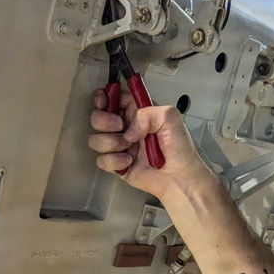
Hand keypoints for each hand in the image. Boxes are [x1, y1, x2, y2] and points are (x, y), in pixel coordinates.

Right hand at [88, 88, 216, 199]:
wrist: (178, 177)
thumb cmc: (179, 147)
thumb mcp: (170, 118)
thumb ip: (147, 113)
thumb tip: (127, 131)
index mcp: (136, 111)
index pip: (112, 97)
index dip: (102, 97)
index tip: (104, 102)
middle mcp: (125, 127)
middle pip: (96, 117)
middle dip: (103, 121)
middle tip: (120, 127)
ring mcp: (119, 146)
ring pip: (95, 139)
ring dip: (110, 142)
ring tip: (128, 148)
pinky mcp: (116, 165)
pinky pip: (101, 160)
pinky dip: (113, 161)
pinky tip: (128, 163)